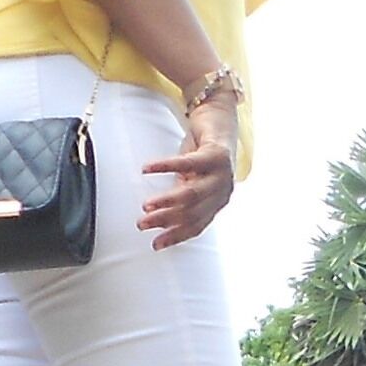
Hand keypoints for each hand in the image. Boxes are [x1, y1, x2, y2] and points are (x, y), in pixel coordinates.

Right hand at [140, 99, 238, 247]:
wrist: (220, 121)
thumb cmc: (202, 154)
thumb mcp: (191, 180)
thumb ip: (181, 197)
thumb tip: (160, 216)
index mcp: (217, 202)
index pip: (196, 226)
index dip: (175, 236)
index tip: (155, 244)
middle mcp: (223, 191)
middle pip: (192, 213)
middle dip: (166, 221)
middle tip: (143, 224)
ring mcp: (222, 174)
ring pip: (192, 194)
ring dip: (166, 201)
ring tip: (146, 205)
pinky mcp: (215, 154)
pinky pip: (186, 163)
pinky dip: (164, 166)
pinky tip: (146, 168)